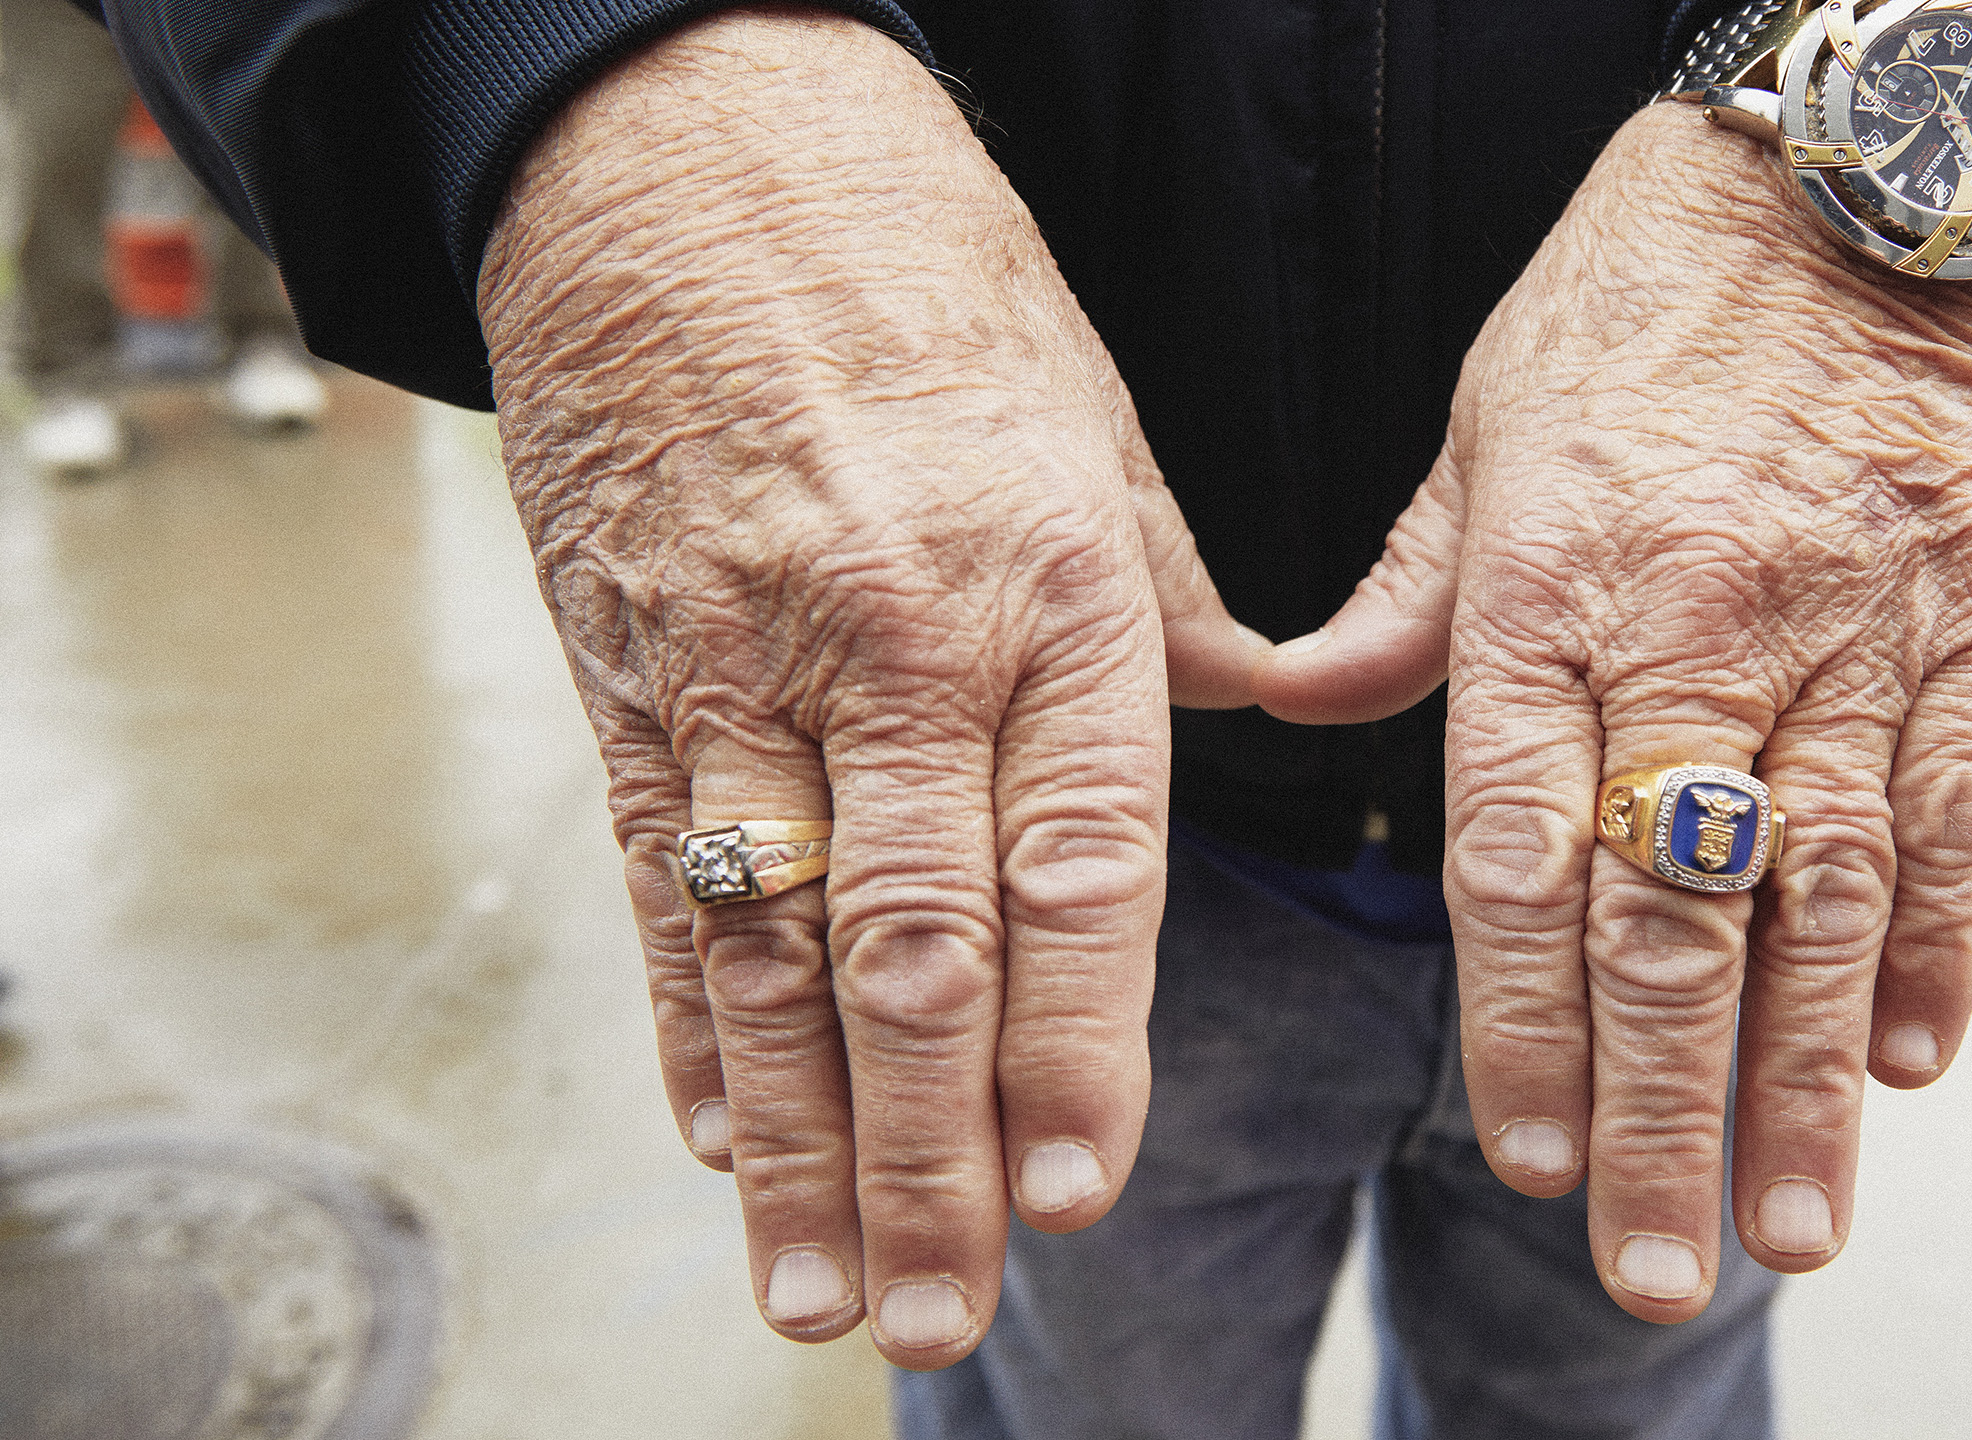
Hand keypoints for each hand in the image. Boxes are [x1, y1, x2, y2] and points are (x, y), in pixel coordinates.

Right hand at [478, 8, 1262, 1363]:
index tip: (1074, 1189)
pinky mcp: (625, 666)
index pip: (1076, 862)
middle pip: (915, 943)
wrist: (693, 151)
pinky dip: (682, 1021)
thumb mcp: (1101, 430)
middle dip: (929, 1150)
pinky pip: (650, 875)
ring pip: (770, 943)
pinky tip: (712, 1139)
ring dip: (793, 1139)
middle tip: (939, 1306)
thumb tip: (1278, 718)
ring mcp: (740, 663)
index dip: (1074, 1040)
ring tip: (814, 1287)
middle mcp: (893, 644)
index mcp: (1048, 589)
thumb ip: (1174, 613)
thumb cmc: (935, 290)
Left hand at [1256, 104, 1971, 1319]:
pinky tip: (1907, 1061)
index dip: (1532, 1020)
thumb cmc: (1630, 316)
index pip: (1526, 847)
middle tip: (1653, 1268)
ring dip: (1807, 1076)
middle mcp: (1697, 622)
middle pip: (1674, 907)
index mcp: (1550, 586)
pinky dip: (1945, 941)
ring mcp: (1853, 621)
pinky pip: (1967, 803)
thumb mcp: (1478, 435)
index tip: (1537, 1159)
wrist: (1842, 181)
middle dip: (1664, 1107)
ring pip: (1828, 889)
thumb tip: (1281, 705)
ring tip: (1791, 1226)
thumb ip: (1400, 606)